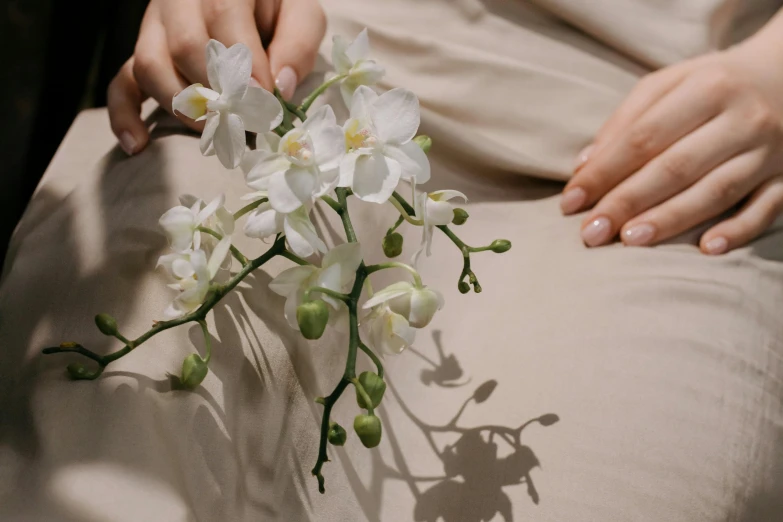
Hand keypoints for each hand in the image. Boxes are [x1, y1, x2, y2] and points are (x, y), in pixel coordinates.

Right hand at [107, 0, 324, 155]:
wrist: (252, 4)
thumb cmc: (278, 13)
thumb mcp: (300, 15)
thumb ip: (297, 43)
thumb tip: (279, 88)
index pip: (224, 19)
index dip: (244, 66)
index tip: (265, 103)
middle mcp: (179, 2)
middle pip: (184, 45)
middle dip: (215, 92)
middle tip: (243, 122)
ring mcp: (154, 28)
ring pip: (149, 65)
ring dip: (183, 106)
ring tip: (214, 131)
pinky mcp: (143, 54)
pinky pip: (121, 83)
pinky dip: (124, 115)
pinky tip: (137, 144)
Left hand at [561, 39, 782, 254]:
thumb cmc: (712, 85)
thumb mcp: (669, 84)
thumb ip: (626, 120)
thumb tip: (585, 166)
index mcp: (705, 89)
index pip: (643, 137)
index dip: (604, 171)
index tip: (571, 201)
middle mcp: (741, 119)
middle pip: (675, 167)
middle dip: (627, 202)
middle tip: (591, 232)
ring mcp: (768, 150)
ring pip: (716, 191)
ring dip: (670, 218)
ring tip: (629, 241)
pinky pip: (767, 207)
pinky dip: (739, 230)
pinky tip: (707, 248)